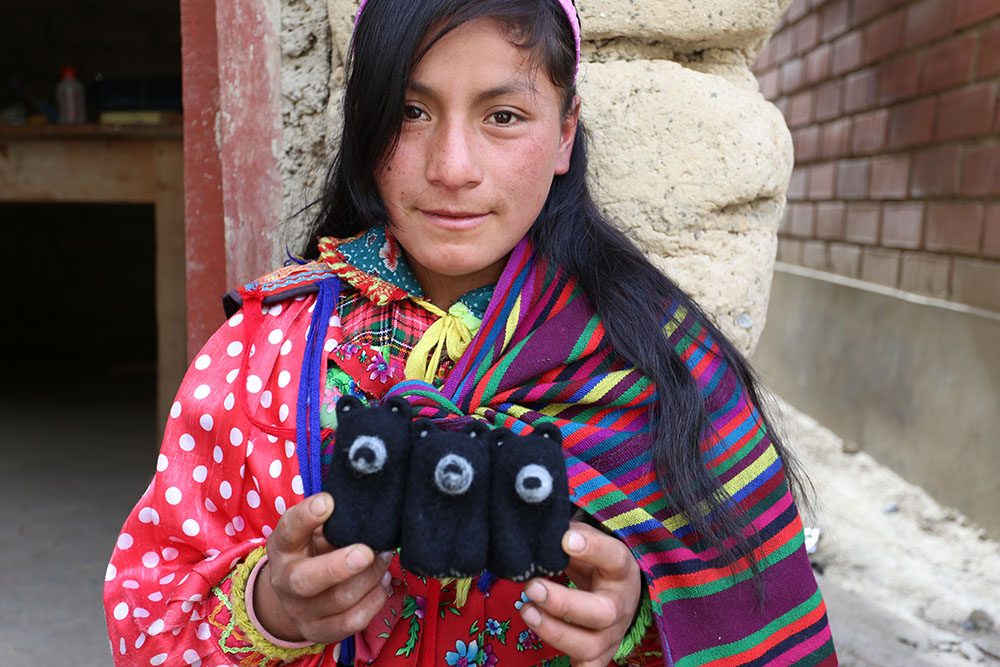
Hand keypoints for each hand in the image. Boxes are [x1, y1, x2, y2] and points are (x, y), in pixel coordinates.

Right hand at [254, 492, 392, 643]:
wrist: (295, 594)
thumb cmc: (313, 550)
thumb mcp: (314, 531)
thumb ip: (332, 522)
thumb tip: (365, 511)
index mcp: (282, 548)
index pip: (288, 530)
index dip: (306, 516)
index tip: (328, 502)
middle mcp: (285, 582)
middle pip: (305, 580)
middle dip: (339, 566)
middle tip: (367, 552)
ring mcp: (300, 611)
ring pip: (338, 600)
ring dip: (370, 578)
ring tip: (384, 559)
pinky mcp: (318, 632)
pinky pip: (351, 623)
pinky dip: (374, 601)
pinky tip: (383, 583)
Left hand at [518, 522, 641, 666]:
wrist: (615, 588)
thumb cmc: (594, 560)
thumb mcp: (586, 541)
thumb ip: (566, 534)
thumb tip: (539, 528)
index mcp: (622, 569)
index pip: (614, 557)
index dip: (592, 548)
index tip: (565, 538)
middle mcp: (621, 605)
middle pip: (602, 612)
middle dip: (564, 603)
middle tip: (533, 587)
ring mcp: (611, 633)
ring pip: (590, 645)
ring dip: (554, 632)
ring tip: (526, 611)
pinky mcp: (599, 653)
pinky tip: (549, 653)